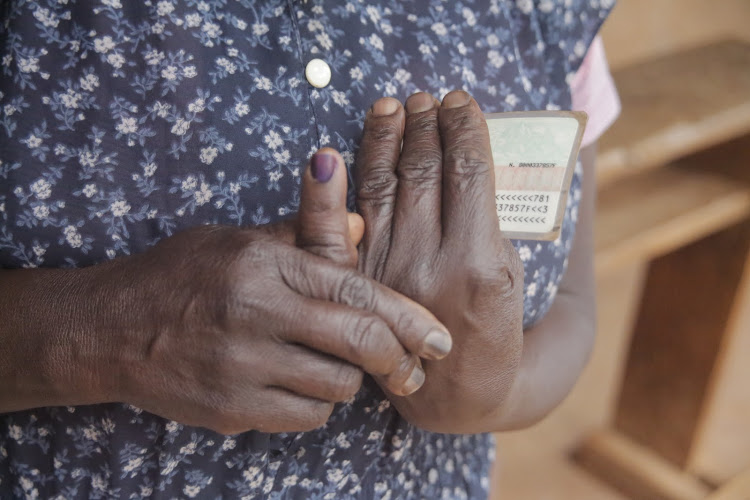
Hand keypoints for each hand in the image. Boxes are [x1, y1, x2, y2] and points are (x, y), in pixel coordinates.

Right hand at [90, 150, 450, 434]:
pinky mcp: (231, 411)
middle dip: (398, 356)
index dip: (408, 318)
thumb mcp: (238, 240)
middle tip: (414, 362)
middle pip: (359, 344)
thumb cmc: (178, 274)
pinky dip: (318, 404)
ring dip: (351, 377)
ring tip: (336, 361)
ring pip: (338, 388)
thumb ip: (305, 235)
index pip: (356, 292)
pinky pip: (305, 418)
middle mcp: (255, 317)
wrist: (109, 330)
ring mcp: (241, 370)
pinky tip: (303, 384)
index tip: (439, 337)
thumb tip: (364, 227)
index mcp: (263, 267)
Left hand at [354, 91, 524, 431]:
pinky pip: (348, 217)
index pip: (469, 174)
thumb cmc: (497, 328)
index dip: (463, 128)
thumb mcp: (512, 275)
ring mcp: (388, 271)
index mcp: (479, 264)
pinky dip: (351, 176)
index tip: (461, 100)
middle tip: (429, 97)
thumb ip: (493, 219)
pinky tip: (350, 147)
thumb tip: (472, 157)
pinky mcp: (362, 278)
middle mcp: (429, 264)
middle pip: (425, 172)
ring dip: (389, 139)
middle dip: (427, 125)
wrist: (457, 393)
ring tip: (395, 106)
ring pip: (385, 186)